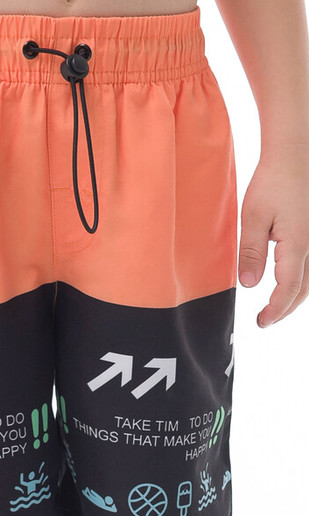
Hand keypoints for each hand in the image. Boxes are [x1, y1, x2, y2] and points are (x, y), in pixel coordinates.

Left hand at [238, 144, 308, 326]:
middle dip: (285, 309)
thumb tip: (250, 285)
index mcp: (298, 245)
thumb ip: (251, 253)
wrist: (294, 155)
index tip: (261, 322)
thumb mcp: (252, 218)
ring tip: (275, 308)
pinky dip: (301, 282)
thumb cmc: (272, 182)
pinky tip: (287, 284)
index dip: (275, 309)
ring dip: (294, 297)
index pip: (288, 289)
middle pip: (304, 290)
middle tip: (265, 320)